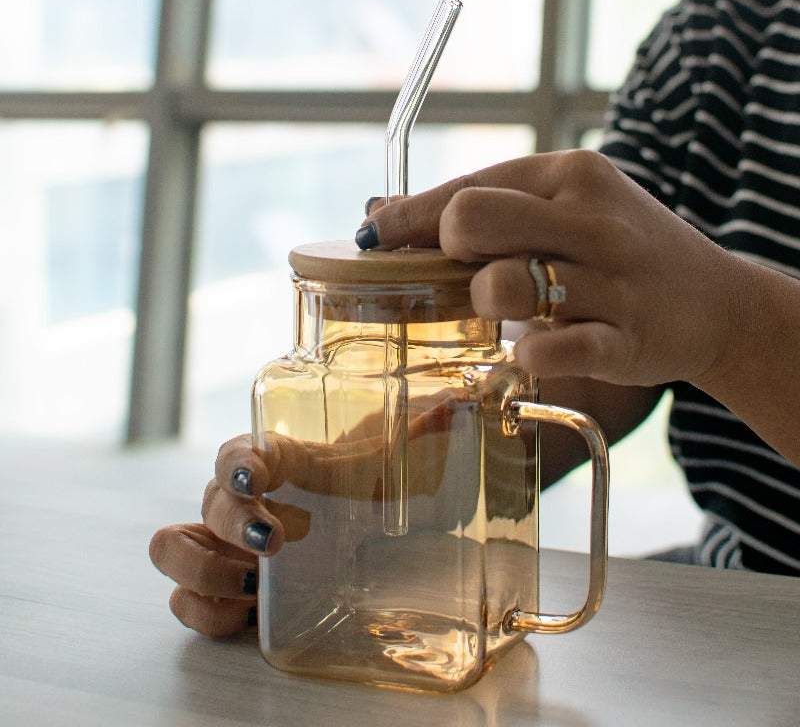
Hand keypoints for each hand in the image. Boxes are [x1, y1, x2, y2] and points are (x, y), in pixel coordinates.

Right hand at [150, 397, 457, 636]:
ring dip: (206, 570)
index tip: (257, 477)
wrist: (351, 521)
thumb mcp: (393, 463)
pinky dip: (207, 611)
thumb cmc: (365, 482)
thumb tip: (458, 404)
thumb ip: (420, 432)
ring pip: (173, 546)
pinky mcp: (222, 586)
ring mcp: (225, 542)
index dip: (239, 462)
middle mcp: (242, 498)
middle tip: (277, 542)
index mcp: (277, 461)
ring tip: (256, 585)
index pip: (241, 452)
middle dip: (232, 522)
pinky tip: (248, 614)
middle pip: (207, 499)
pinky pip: (185, 601)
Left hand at [361, 149, 738, 391]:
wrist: (714, 302)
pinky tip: (527, 353)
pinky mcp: (624, 339)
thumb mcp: (565, 208)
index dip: (409, 217)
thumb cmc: (619, 252)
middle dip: (444, 250)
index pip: (468, 186)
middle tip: (456, 273)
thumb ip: (486, 205)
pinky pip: (550, 351)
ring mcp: (611, 280)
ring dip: (484, 304)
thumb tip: (385, 212)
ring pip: (502, 285)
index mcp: (571, 175)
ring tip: (504, 311)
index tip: (372, 237)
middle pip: (472, 219)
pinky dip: (525, 357)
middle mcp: (591, 219)